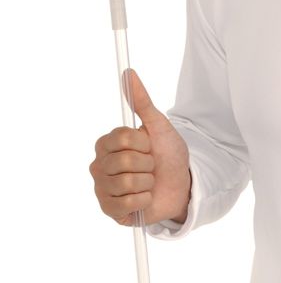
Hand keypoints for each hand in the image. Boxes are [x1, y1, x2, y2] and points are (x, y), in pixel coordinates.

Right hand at [89, 69, 190, 226]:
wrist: (181, 184)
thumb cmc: (167, 154)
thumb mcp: (158, 125)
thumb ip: (142, 101)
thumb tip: (129, 73)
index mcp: (106, 144)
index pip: (123, 138)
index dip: (143, 143)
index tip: (148, 146)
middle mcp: (99, 165)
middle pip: (126, 161)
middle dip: (148, 164)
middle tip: (150, 166)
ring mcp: (102, 188)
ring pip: (127, 183)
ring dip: (147, 183)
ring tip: (148, 182)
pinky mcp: (110, 209)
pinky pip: (127, 203)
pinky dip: (144, 200)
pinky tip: (144, 198)